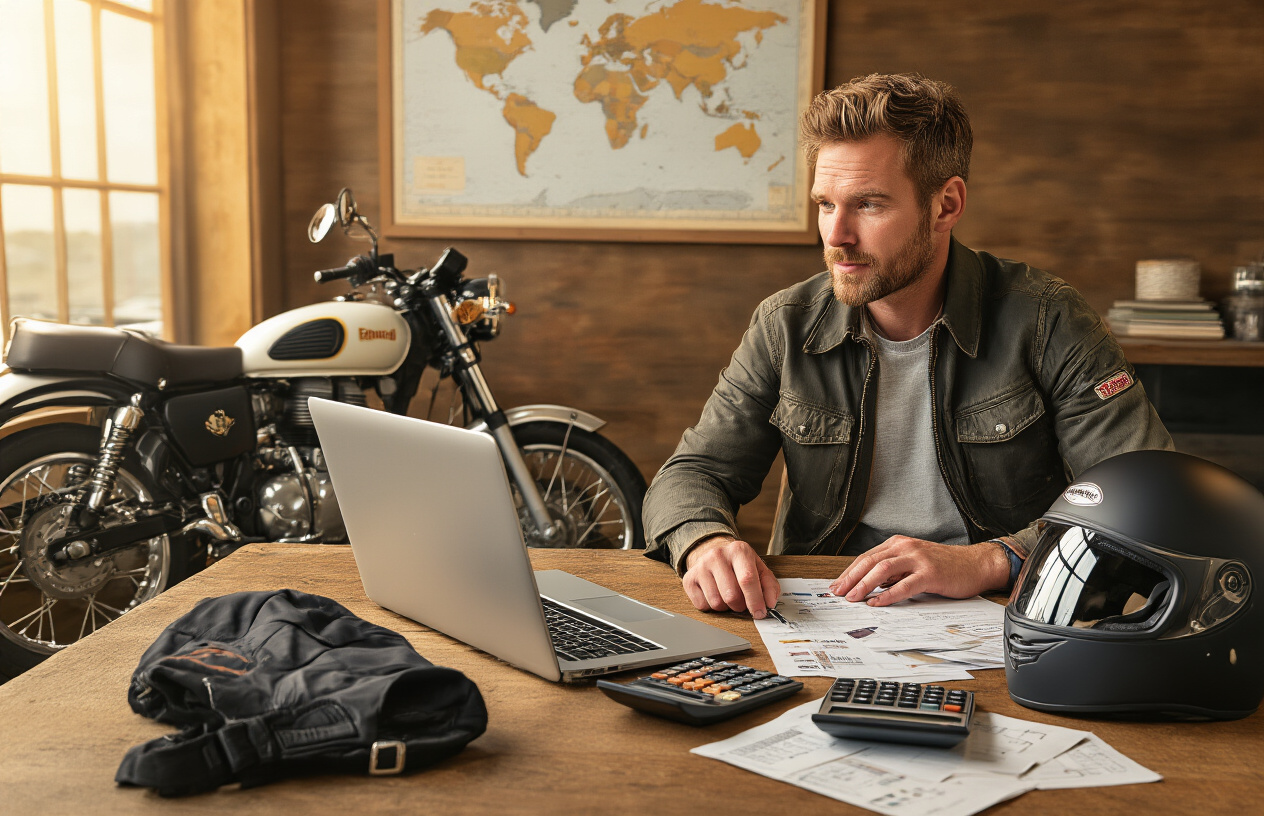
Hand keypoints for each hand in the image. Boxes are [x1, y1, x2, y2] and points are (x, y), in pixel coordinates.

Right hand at [682, 535, 780, 617]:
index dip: (755, 600)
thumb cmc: (739, 564)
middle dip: (740, 606)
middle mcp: (718, 555)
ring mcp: (701, 566)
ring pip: (716, 603)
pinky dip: (711, 607)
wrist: (713, 552)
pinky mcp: (689, 579)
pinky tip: (714, 594)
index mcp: (739, 551)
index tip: (759, 613)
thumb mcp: (759, 569)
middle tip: (742, 602)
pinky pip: (702, 605)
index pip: (747, 579)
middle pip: (731, 595)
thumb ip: (769, 586)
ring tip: (728, 596)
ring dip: (726, 607)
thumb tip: (769, 603)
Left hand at [828, 536, 1009, 606]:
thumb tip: (869, 585)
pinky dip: (887, 595)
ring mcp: (918, 559)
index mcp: (898, 544)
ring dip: (864, 585)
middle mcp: (905, 547)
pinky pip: (904, 585)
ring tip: (853, 598)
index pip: (866, 557)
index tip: (837, 585)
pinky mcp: (930, 573)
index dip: (849, 572)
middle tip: (837, 593)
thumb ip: (893, 571)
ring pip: (882, 570)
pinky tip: (877, 602)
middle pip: (869, 561)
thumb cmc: (945, 566)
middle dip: (850, 578)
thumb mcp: (913, 563)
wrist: (976, 564)